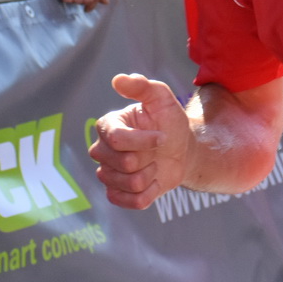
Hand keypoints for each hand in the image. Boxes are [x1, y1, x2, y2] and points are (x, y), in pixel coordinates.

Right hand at [89, 73, 192, 208]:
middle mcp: (101, 151)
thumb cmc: (169, 122)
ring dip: (152, 174)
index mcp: (107, 126)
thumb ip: (143, 87)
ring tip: (154, 164)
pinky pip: (133, 202)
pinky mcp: (117, 194)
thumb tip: (118, 79)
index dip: (144, 141)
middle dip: (150, 157)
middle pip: (124, 164)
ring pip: (130, 184)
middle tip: (156, 150)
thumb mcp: (162, 99)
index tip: (163, 136)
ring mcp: (107, 174)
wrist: (181, 149)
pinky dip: (150, 194)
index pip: (117, 140)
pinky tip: (153, 182)